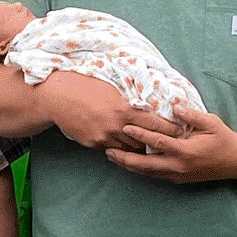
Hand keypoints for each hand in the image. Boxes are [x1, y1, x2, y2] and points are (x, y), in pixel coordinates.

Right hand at [43, 73, 181, 152]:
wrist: (57, 96)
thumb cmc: (85, 86)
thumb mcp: (112, 88)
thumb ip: (129, 99)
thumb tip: (145, 105)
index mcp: (124, 109)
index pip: (153, 123)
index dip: (168, 128)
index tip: (179, 131)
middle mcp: (116, 126)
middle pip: (144, 141)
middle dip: (155, 142)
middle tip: (167, 143)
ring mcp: (104, 137)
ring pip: (129, 149)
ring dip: (137, 147)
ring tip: (145, 146)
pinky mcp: (93, 143)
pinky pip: (111, 149)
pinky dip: (118, 147)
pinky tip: (121, 143)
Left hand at [105, 105, 236, 182]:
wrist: (235, 161)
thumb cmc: (222, 139)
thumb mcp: (210, 122)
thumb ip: (191, 115)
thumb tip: (174, 107)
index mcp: (186, 151)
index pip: (158, 143)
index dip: (140, 135)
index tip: (126, 127)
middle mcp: (179, 166)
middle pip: (146, 164)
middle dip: (125, 158)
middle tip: (108, 151)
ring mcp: (177, 175)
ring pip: (148, 173)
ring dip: (129, 166)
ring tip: (113, 158)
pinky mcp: (177, 179)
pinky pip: (154, 175)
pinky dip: (140, 170)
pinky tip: (129, 165)